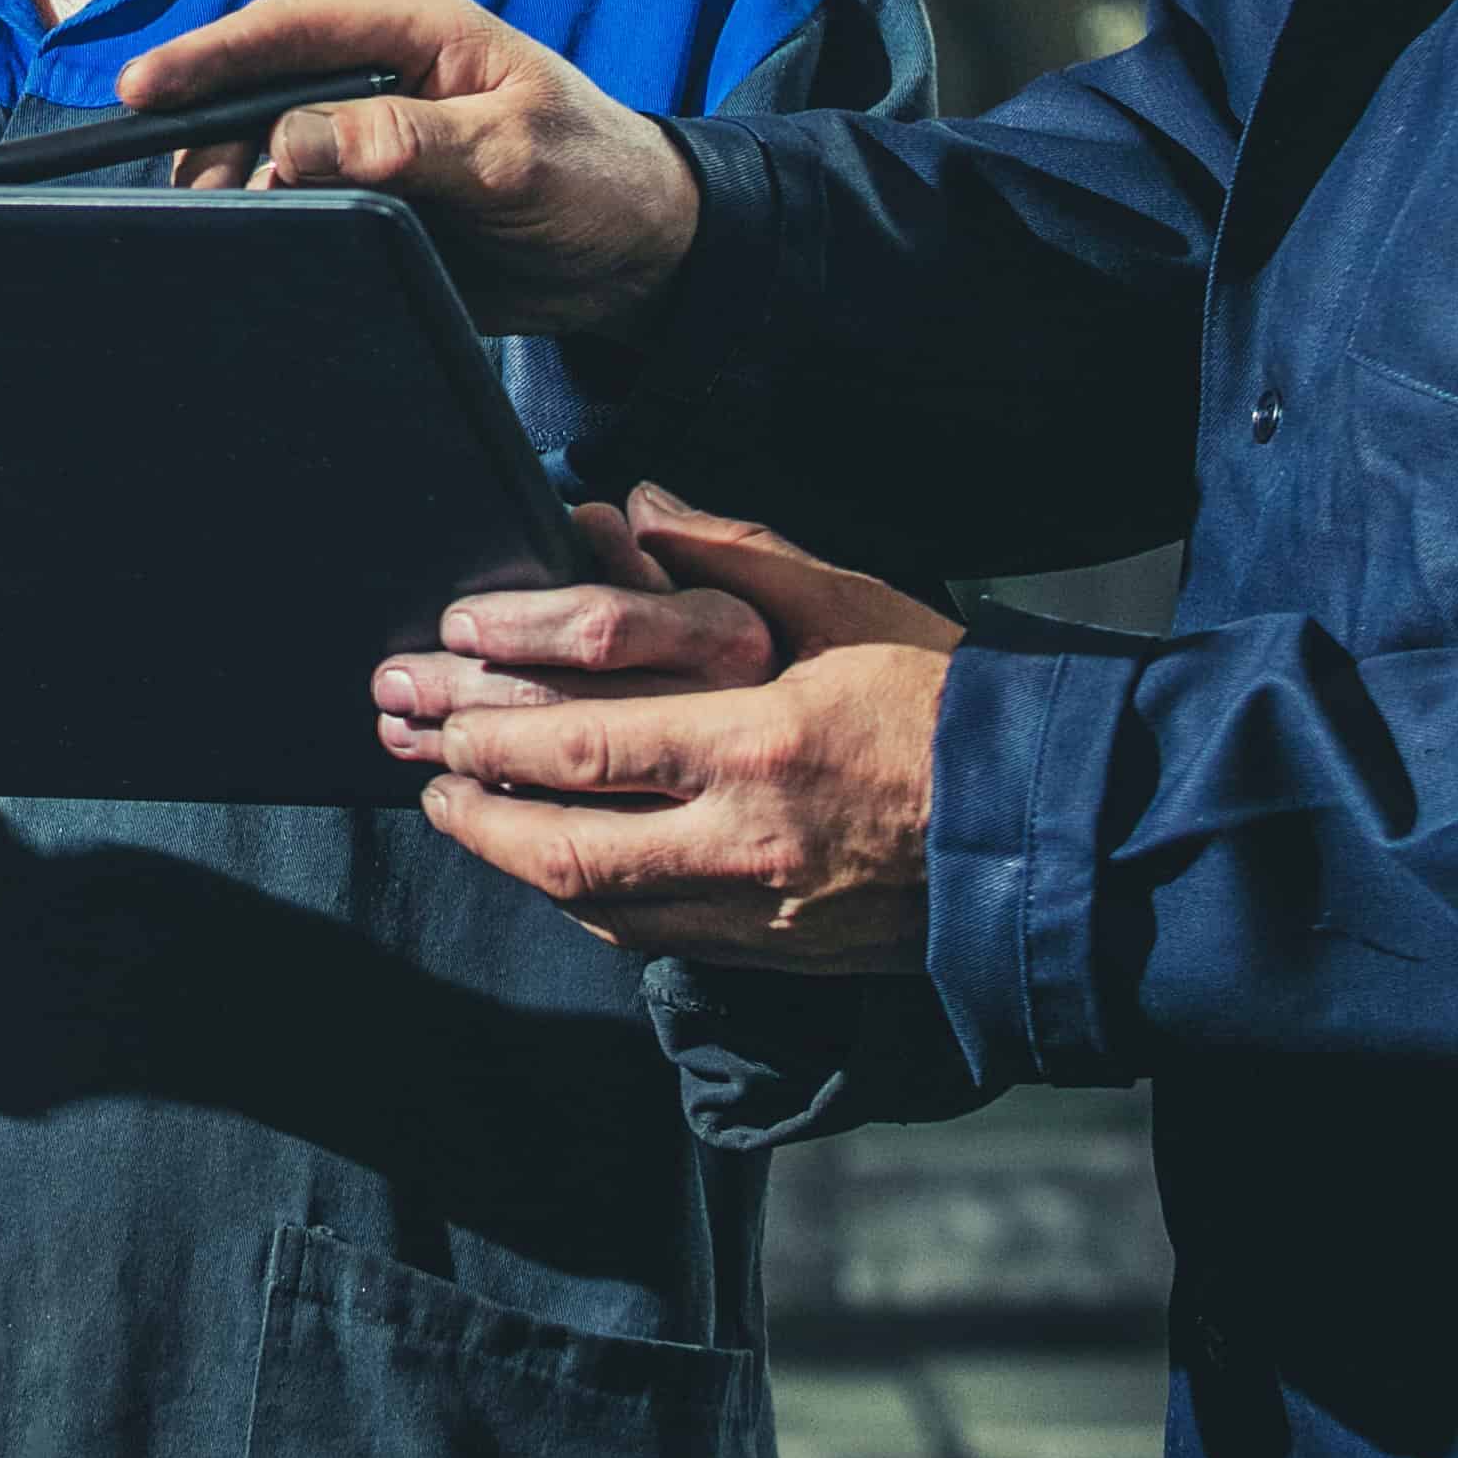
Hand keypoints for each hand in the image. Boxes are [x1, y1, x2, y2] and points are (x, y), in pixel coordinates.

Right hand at [121, 0, 701, 333]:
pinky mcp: (372, 197)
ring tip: (231, 232)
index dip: (207, 56)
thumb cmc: (595, 177)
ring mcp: (371, 139)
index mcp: (415, 32)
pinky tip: (259, 252)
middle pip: (259, 93)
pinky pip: (301, 204)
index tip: (142, 91)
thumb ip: (405, 140)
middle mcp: (380, 76)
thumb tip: (294, 141)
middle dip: (213, 140)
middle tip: (199, 200)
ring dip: (241, 189)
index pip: (290, 29)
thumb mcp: (510, 152)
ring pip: (268, 153)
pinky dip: (273, 225)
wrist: (642, 256)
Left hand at [402, 492, 960, 971]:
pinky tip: (545, 864)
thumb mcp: (849, 603)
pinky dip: (580, 898)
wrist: (1045, 825)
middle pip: (562, 835)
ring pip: (591, 900)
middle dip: (469, 793)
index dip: (494, 723)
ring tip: (450, 807)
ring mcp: (755, 910)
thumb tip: (629, 505)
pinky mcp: (771, 952)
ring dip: (506, 854)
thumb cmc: (946, 700)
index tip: (442, 685)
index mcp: (759, 742)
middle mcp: (744, 839)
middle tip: (412, 751)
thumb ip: (731, 553)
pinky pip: (644, 934)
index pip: (584, 741)